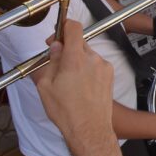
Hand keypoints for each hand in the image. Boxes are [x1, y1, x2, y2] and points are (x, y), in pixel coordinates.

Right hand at [37, 20, 114, 141]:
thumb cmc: (66, 111)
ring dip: (78, 60)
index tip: (57, 35)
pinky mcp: (110, 74)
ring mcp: (104, 66)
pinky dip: (88, 69)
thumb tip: (55, 47)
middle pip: (79, 42)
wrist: (89, 129)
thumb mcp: (45, 86)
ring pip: (87, 54)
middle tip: (57, 62)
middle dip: (67, 48)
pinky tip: (81, 85)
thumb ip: (50, 61)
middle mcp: (92, 59)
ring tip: (69, 81)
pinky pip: (96, 64)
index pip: (74, 27)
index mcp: (75, 59)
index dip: (64, 27)